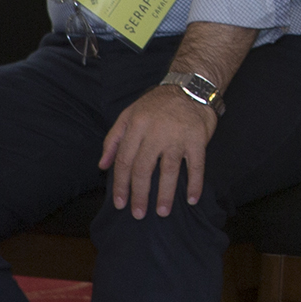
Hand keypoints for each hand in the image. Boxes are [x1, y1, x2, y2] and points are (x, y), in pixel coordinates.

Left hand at [99, 86, 217, 216]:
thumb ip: (113, 139)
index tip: (120, 203)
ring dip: (165, 194)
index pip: (124, 160)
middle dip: (139, 194)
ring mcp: (178, 137)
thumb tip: (102, 165)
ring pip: (169, 170)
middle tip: (138, 214)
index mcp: (136, 126)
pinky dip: (195, 183)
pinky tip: (192, 198)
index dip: (120, 184)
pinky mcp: (198, 139)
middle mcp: (155, 132)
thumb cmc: (157, 104)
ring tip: (162, 212)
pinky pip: (196, 165)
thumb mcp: (128, 115)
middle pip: (144, 168)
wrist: (190, 87)